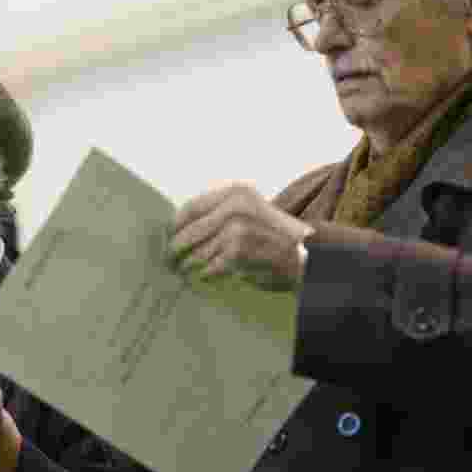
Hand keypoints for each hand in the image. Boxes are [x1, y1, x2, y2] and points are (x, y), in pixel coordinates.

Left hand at [169, 182, 312, 290]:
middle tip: (167, 259)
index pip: (191, 208)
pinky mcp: (237, 254)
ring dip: (187, 265)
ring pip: (196, 253)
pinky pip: (208, 268)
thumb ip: (219, 214)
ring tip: (182, 270)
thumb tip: (179, 228)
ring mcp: (235, 231)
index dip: (174, 225)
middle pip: (188, 233)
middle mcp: (234, 209)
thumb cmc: (271, 238)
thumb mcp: (249, 212)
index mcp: (235, 194)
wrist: (304, 257)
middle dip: (174, 249)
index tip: (166, 237)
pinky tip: (203, 276)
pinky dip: (204, 275)